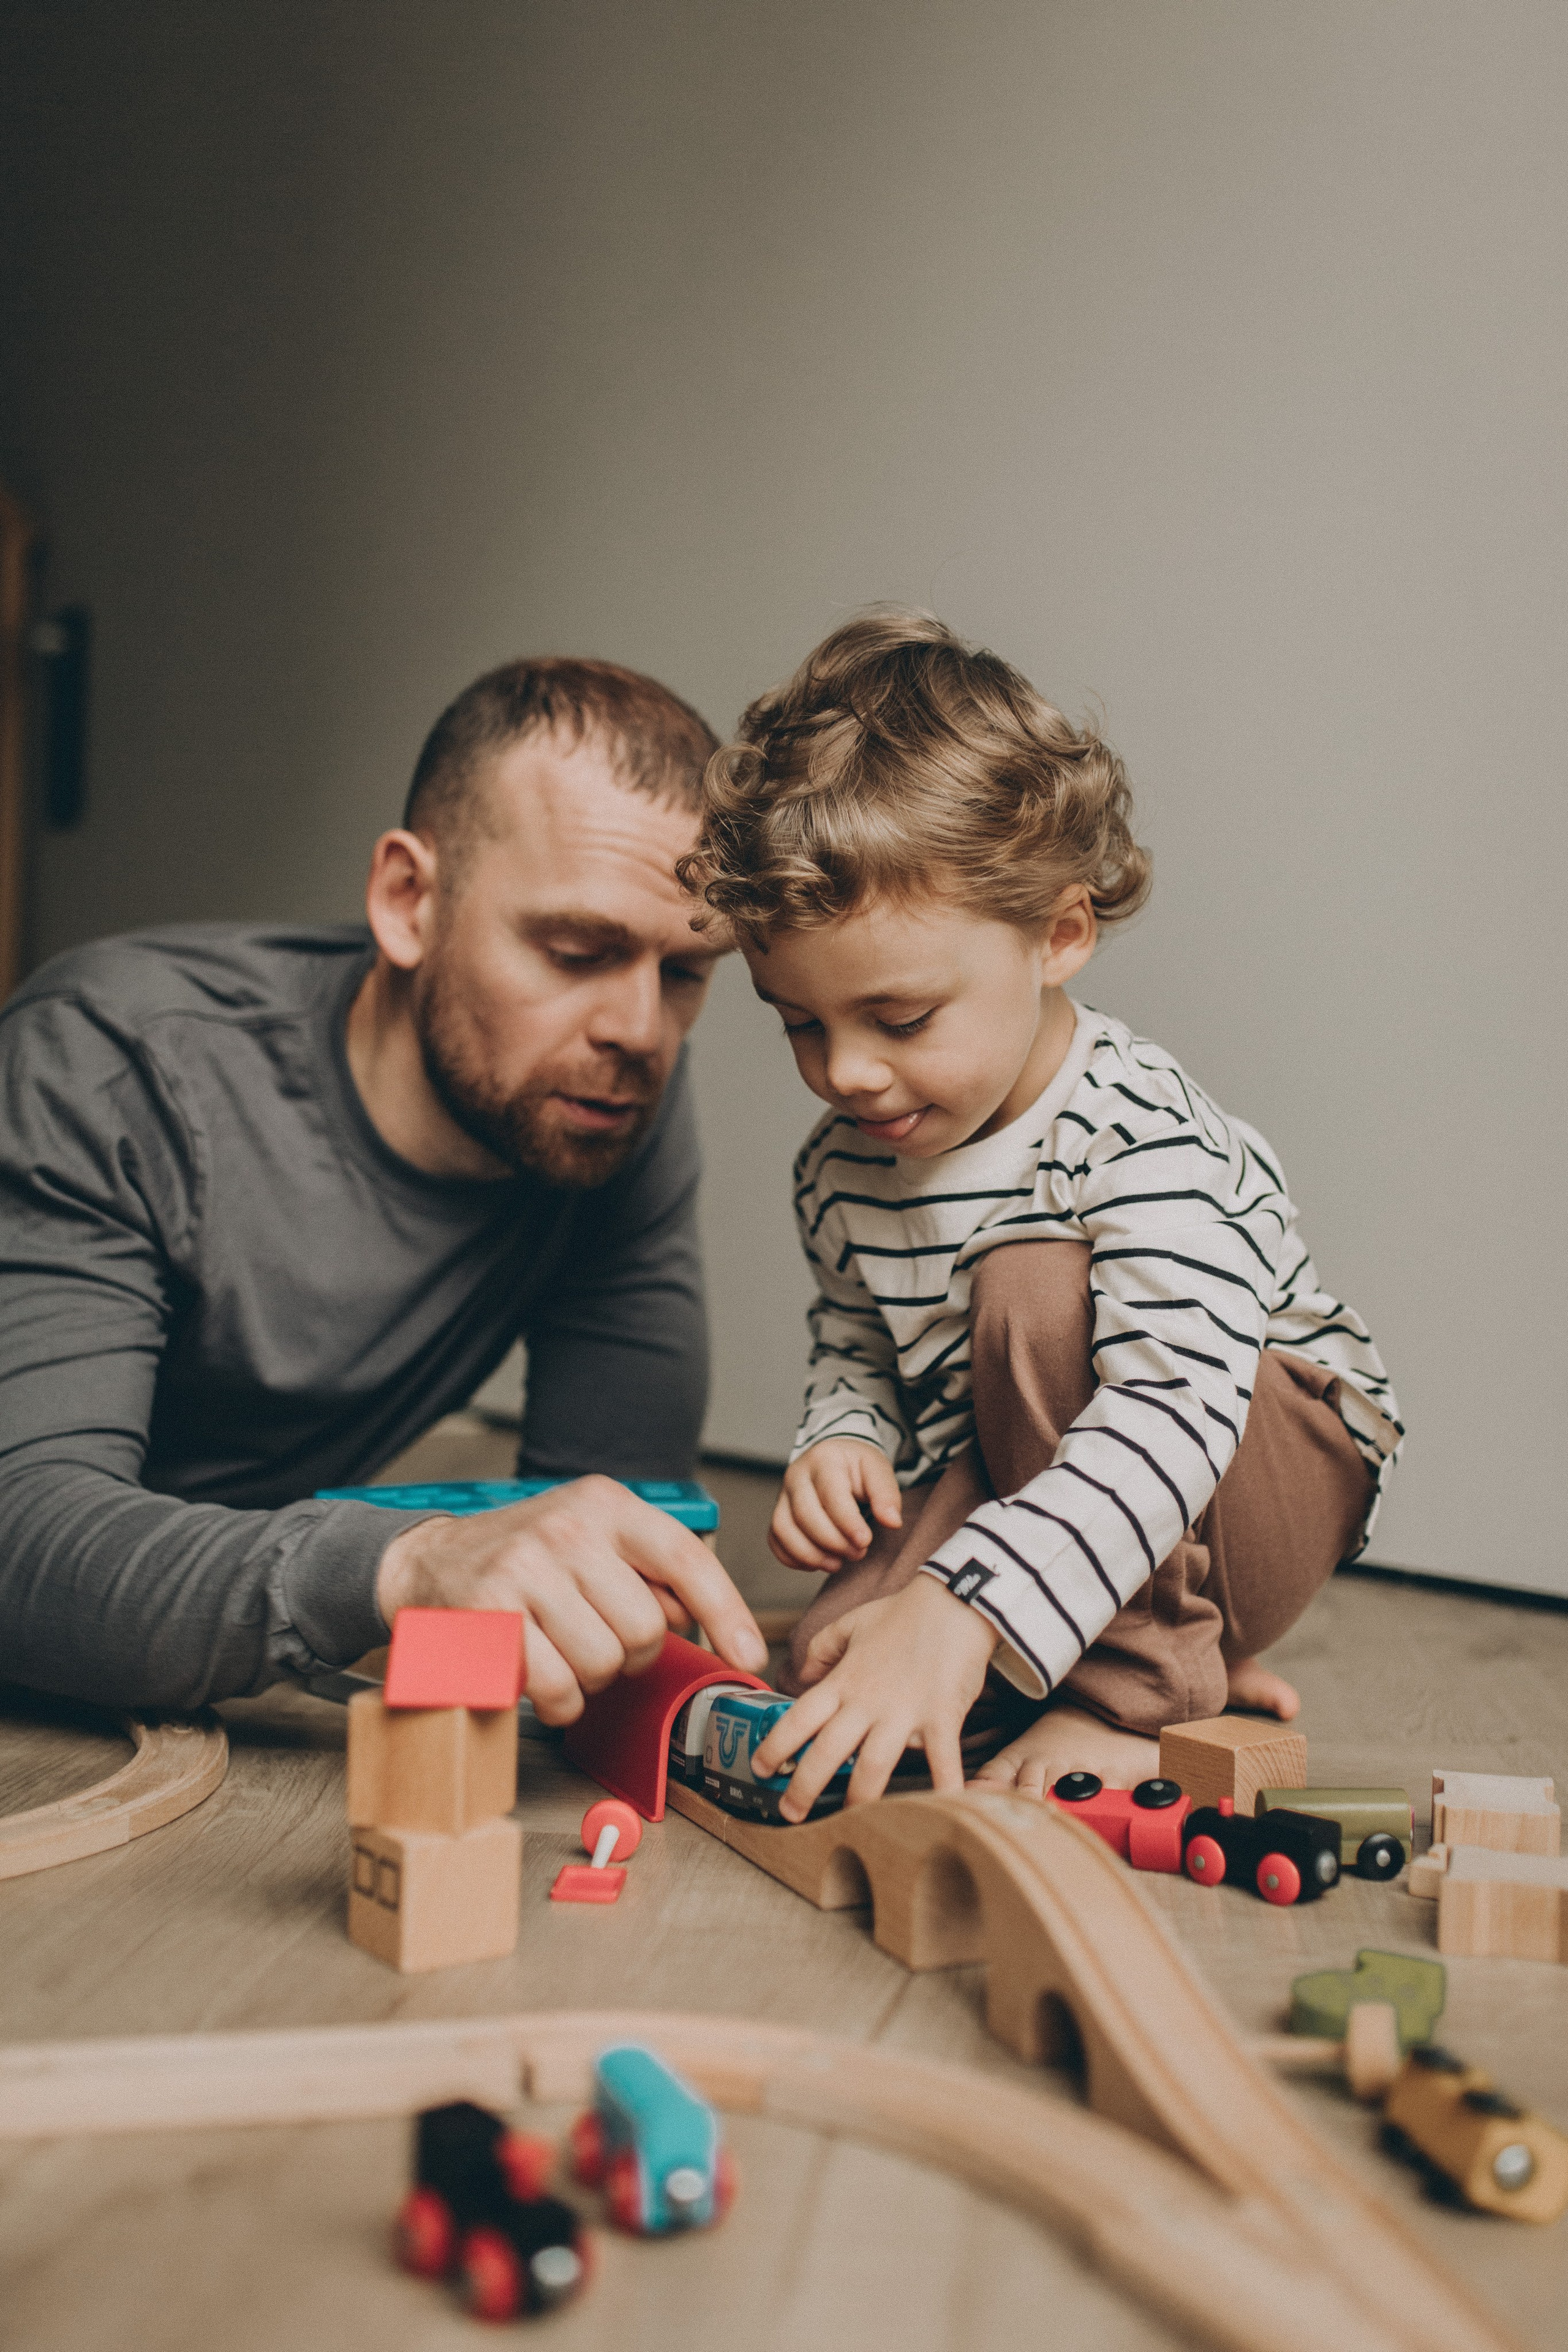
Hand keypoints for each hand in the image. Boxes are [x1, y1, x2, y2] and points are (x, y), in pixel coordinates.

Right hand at [375, 1475, 767, 1724]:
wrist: (429, 1562)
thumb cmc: (524, 1558)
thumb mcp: (593, 1542)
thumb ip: (648, 1572)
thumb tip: (694, 1616)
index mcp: (605, 1505)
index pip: (684, 1557)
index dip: (726, 1610)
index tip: (750, 1652)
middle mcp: (568, 1527)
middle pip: (645, 1627)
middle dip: (631, 1653)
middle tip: (598, 1639)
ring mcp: (526, 1568)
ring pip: (604, 1661)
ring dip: (592, 1678)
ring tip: (564, 1652)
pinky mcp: (491, 1614)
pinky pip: (558, 1688)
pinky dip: (559, 1701)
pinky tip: (542, 1677)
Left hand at [749, 1575, 997, 1818]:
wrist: (954, 1600)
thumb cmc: (904, 1612)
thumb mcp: (851, 1624)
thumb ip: (822, 1648)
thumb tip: (802, 1671)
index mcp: (844, 1681)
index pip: (799, 1718)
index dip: (775, 1745)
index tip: (760, 1767)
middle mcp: (867, 1702)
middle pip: (827, 1752)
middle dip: (803, 1786)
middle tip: (789, 1812)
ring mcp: (904, 1713)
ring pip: (872, 1766)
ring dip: (856, 1800)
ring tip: (846, 1824)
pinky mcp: (940, 1717)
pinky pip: (941, 1761)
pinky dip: (943, 1789)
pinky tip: (941, 1813)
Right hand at [770, 1439, 903, 1570]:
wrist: (835, 1458)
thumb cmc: (856, 1466)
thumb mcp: (877, 1469)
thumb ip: (886, 1494)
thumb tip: (892, 1522)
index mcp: (824, 1459)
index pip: (830, 1494)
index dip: (847, 1522)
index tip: (865, 1541)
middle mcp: (796, 1475)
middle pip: (804, 1515)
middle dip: (832, 1541)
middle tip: (858, 1553)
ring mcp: (783, 1495)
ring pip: (783, 1529)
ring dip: (811, 1554)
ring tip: (837, 1564)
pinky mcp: (779, 1513)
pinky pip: (775, 1540)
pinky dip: (793, 1558)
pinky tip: (818, 1563)